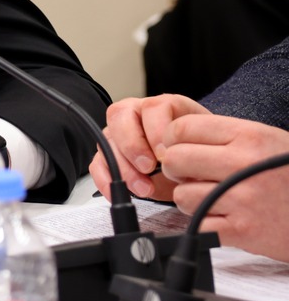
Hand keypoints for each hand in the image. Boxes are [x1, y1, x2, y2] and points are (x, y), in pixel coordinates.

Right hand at [90, 94, 204, 200]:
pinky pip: (97, 164)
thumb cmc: (198, 156)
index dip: (157, 130)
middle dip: (133, 145)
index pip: (153, 108)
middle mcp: (136, 114)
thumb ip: (194, 153)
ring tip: (142, 188)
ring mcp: (119, 134)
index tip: (166, 154)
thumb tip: (180, 166)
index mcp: (164, 107)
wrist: (195, 169)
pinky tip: (120, 193)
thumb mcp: (203, 151)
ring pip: (106, 140)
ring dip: (122, 167)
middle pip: (121, 116)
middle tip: (148, 168)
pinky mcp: (108, 155)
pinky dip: (106, 180)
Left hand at [160, 114, 288, 262]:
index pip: (182, 127)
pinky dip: (205, 223)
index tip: (180, 149)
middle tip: (193, 176)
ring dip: (191, 199)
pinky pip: (197, 223)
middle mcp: (243, 163)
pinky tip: (225, 217)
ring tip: (214, 198)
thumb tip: (173, 139)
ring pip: (181, 195)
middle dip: (177, 170)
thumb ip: (226, 137)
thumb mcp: (269, 141)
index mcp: (250, 136)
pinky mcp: (241, 230)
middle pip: (175, 159)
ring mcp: (242, 198)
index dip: (174, 140)